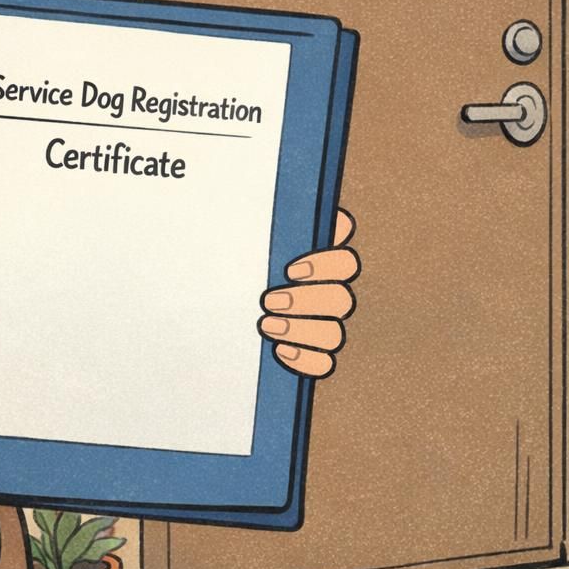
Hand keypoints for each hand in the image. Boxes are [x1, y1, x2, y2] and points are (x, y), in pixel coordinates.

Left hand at [258, 208, 358, 377]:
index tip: (290, 271)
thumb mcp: (252, 245)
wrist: (222, 309)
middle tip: (269, 302)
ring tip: (267, 325)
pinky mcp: (317, 355)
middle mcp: (333, 297)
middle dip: (305, 302)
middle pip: (341, 301)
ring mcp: (328, 328)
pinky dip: (305, 359)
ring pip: (334, 334)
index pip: (346, 263)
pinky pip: (324, 363)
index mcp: (324, 265)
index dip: (325, 267)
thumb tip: (282, 205)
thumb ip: (272, 232)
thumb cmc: (243, 272)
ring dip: (301, 330)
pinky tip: (281, 350)